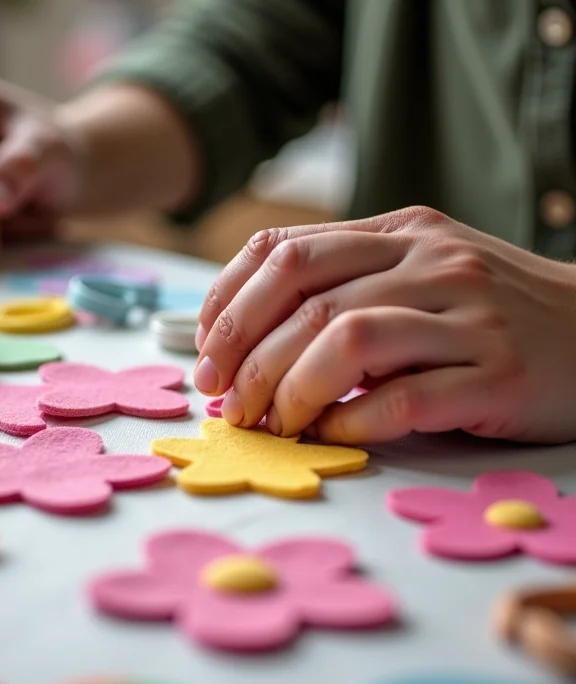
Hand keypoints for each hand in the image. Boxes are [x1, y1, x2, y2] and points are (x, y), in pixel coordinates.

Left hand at [194, 206, 575, 444]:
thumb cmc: (492, 314)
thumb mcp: (418, 277)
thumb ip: (347, 290)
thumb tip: (252, 341)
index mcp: (400, 231)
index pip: (285, 250)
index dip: (228, 300)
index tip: (206, 347)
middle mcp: (430, 261)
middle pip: (303, 295)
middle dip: (243, 351)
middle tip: (225, 397)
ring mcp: (468, 314)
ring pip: (346, 338)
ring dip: (290, 388)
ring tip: (271, 422)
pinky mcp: (498, 373)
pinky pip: (405, 396)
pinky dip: (353, 418)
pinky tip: (332, 431)